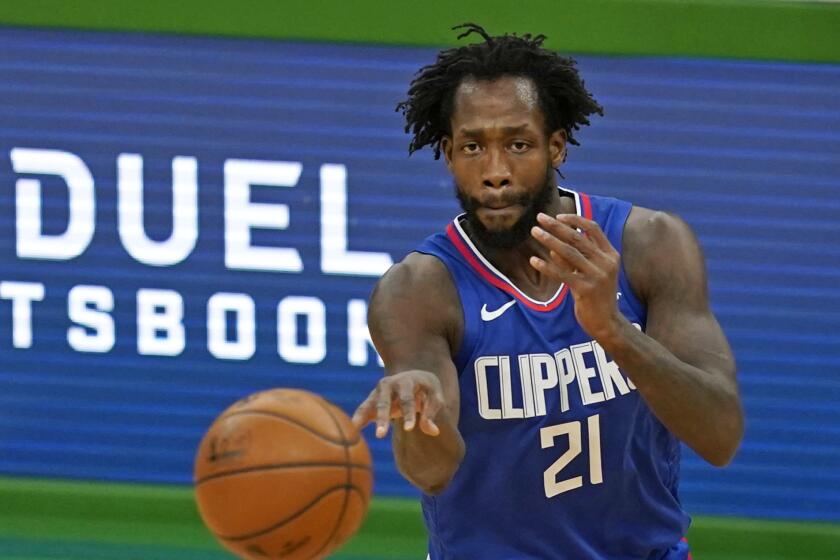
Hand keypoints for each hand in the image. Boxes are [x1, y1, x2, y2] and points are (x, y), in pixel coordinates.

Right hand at [352, 370, 444, 438]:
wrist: (415, 377)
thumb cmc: (427, 390)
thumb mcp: (435, 397)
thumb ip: (432, 413)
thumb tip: (434, 431)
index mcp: (406, 381)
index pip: (407, 399)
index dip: (408, 414)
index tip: (409, 429)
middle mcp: (389, 383)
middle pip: (385, 402)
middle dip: (382, 418)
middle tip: (380, 435)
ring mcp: (379, 391)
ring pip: (370, 405)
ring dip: (363, 417)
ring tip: (355, 430)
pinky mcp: (372, 399)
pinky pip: (363, 409)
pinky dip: (357, 418)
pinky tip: (353, 429)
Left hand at [530, 213, 622, 338]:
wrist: (607, 322)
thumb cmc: (597, 296)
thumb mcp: (589, 274)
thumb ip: (574, 261)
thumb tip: (553, 248)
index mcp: (610, 255)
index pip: (593, 229)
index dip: (575, 220)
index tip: (558, 216)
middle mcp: (606, 263)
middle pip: (578, 238)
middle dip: (556, 226)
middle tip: (539, 218)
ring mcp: (597, 276)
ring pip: (568, 253)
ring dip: (549, 240)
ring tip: (534, 232)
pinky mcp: (586, 289)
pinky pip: (562, 274)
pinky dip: (546, 266)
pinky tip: (533, 260)